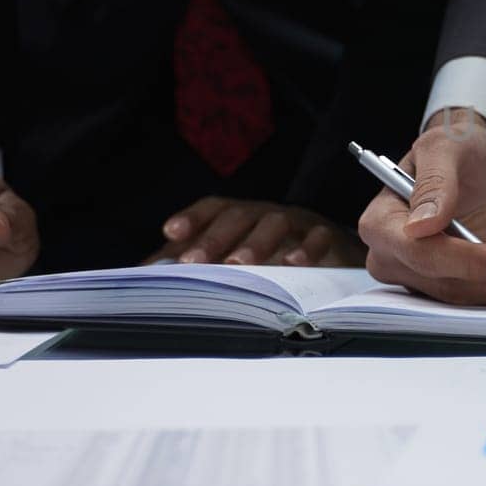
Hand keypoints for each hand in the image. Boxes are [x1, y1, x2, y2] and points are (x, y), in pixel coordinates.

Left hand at [151, 197, 364, 266]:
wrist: (341, 262)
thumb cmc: (282, 261)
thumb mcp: (237, 263)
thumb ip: (194, 266)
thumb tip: (144, 276)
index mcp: (246, 218)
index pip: (216, 208)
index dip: (193, 218)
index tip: (170, 234)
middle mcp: (269, 215)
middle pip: (240, 215)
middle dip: (216, 237)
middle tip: (194, 262)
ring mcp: (301, 225)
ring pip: (276, 223)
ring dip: (255, 242)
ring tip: (239, 265)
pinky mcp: (330, 239)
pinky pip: (320, 238)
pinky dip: (307, 249)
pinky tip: (294, 263)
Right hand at [357, 110, 485, 306]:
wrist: (476, 158)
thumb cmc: (452, 146)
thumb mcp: (444, 147)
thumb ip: (433, 183)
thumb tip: (420, 226)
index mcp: (383, 225)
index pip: (421, 254)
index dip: (467, 263)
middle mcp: (402, 259)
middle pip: (455, 287)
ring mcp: (433, 276)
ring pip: (484, 296)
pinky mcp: (466, 282)